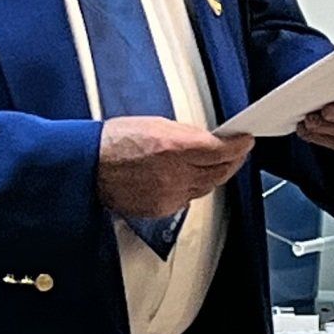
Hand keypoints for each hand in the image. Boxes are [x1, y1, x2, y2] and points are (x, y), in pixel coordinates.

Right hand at [97, 117, 253, 219]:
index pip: (221, 150)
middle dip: (233, 161)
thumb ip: (186, 134)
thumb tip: (207, 140)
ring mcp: (169, 195)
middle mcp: (175, 174)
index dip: (239, 146)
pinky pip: (188, 199)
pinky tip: (193, 179)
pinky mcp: (161, 209)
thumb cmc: (113, 142)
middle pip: (219, 171)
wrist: (88, 166)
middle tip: (238, 153)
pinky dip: (194, 188)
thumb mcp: (156, 124)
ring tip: (219, 164)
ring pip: (206, 187)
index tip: (245, 141)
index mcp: (175, 147)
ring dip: (216, 175)